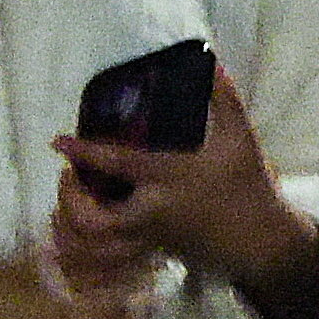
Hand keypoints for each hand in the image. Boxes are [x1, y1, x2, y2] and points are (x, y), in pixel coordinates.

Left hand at [55, 67, 318, 318]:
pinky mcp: (152, 252)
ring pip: (95, 247)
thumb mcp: (240, 137)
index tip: (57, 141)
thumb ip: (223, 99)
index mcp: (167, 177)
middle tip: (69, 176)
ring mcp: (149, 237)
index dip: (83, 152)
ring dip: (74, 227)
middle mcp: (151, 211)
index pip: (116, 163)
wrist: (261, 242)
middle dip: (69, 201)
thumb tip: (213, 61)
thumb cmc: (248, 186)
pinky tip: (88, 221)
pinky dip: (90, 244)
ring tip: (72, 201)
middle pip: (92, 221)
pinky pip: (108, 256)